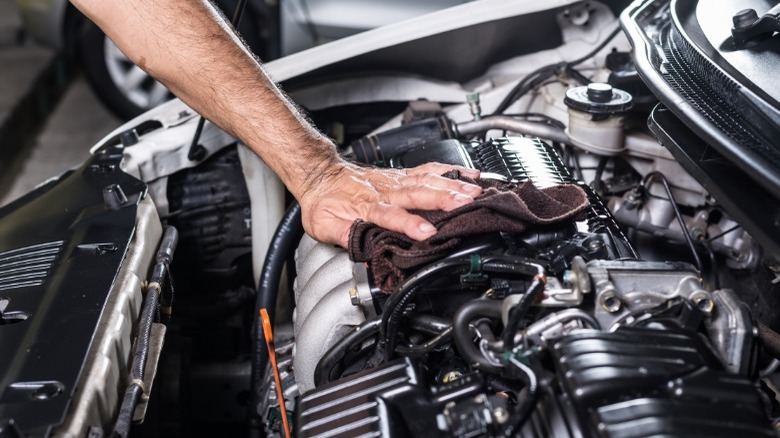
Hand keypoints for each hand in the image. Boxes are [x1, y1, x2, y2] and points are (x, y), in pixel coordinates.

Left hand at [297, 161, 481, 247]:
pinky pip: (429, 170)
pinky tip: (469, 174)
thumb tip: (363, 251)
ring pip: (427, 180)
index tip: (427, 233)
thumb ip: (344, 237)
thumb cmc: (324, 202)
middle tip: (466, 203)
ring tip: (475, 190)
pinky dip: (450, 171)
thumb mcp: (323, 226)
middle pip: (417, 193)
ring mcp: (395, 180)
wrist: (320, 174)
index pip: (390, 215)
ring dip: (452, 185)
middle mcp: (385, 190)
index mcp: (366, 205)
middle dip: (444, 198)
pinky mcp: (402, 174)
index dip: (409, 224)